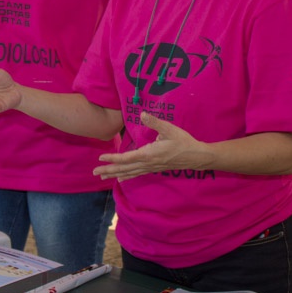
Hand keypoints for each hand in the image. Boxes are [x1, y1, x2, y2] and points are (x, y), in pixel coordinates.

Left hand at [93, 112, 210, 181]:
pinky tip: (121, 179)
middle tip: (95, 172)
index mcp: (149, 154)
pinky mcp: (154, 168)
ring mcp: (151, 167)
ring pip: (130, 172)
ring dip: (115, 174)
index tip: (101, 159)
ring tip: (102, 176)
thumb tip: (142, 114)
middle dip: (109, 170)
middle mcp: (147, 163)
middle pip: (125, 168)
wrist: (196, 156)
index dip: (113, 158)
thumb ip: (155, 122)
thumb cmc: (183, 142)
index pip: (127, 158)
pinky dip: (127, 176)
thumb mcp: (170, 129)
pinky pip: (137, 173)